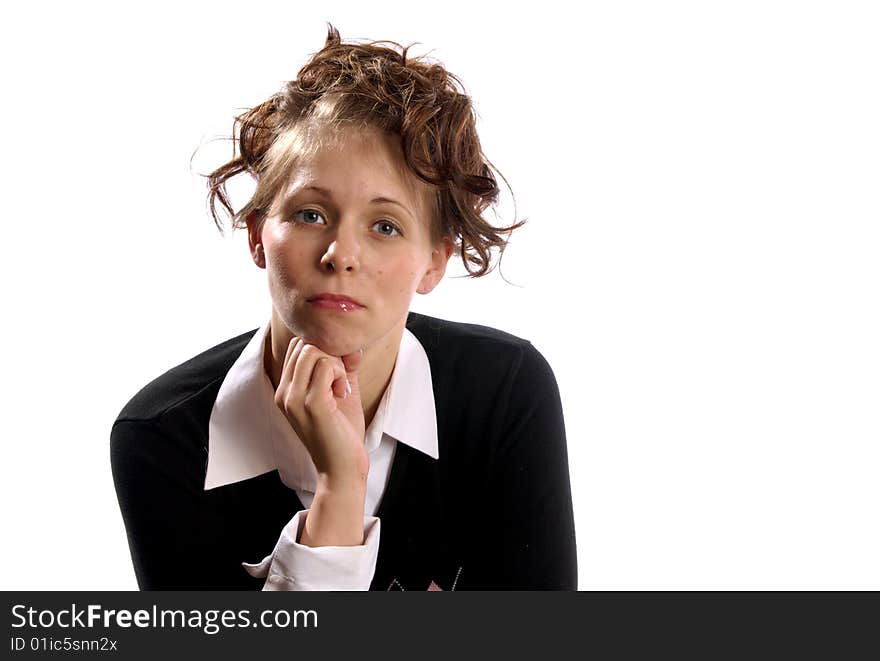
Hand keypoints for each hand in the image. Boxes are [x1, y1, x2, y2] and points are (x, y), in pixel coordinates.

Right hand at [273, 337, 367, 485]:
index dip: (323, 351)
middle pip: (304, 345)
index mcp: (285, 390)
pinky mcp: (311, 403)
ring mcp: (294, 398)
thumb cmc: (341, 432)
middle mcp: (283, 393)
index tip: (337, 374)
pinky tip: (342, 392)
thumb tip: (351, 343)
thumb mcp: (339, 391)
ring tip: (340, 388)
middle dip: (329, 355)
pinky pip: (326, 365)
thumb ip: (342, 365)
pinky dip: (340, 373)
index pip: (297, 347)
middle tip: (340, 382)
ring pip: (313, 351)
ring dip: (335, 364)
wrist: (342, 468)